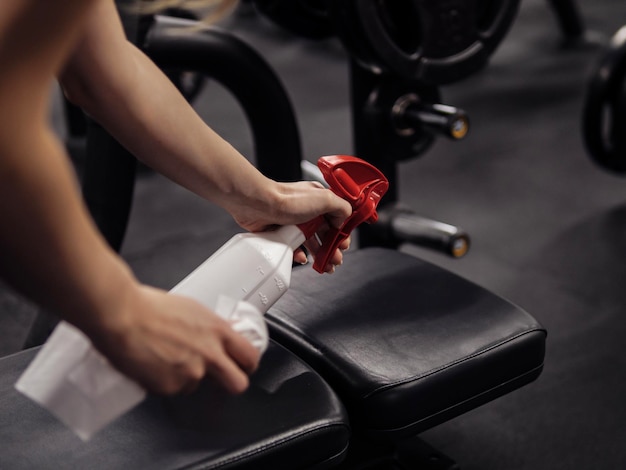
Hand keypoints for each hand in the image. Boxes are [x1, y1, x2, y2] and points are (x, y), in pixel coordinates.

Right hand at [88, 284, 259, 394]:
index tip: (243, 365)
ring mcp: (191, 373)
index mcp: (218, 330)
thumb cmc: (148, 306)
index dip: (248, 363)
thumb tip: (214, 336)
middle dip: (231, 383)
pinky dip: (163, 381)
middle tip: (219, 379)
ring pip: (196, 386)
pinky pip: (171, 389)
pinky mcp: (169, 386)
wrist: (121, 315)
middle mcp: (209, 354)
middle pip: (238, 383)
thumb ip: (208, 327)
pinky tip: (152, 364)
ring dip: (185, 378)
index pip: (249, 355)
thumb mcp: (191, 309)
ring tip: (166, 359)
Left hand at [230, 180, 352, 272]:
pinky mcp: (280, 230)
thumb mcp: (325, 199)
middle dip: (332, 248)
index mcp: (319, 199)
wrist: (259, 205)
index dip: (341, 233)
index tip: (343, 245)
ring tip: (324, 266)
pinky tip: (303, 258)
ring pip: (311, 241)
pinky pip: (294, 245)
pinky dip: (300, 254)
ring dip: (319, 254)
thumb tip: (344, 218)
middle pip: (325, 232)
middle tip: (336, 260)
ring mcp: (293, 220)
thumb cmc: (287, 199)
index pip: (336, 217)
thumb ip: (341, 208)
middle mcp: (307, 208)